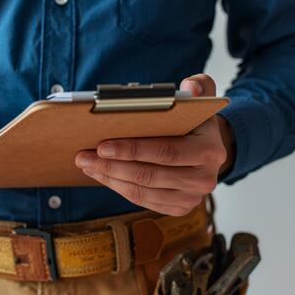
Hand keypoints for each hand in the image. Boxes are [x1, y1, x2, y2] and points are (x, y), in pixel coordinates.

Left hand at [75, 74, 233, 215]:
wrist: (207, 152)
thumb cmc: (196, 125)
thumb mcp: (201, 101)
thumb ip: (199, 87)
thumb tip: (191, 87)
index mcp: (210, 151)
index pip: (166, 153)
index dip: (132, 150)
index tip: (103, 145)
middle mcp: (203, 179)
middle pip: (149, 175)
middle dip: (111, 165)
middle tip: (85, 155)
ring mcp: (191, 197)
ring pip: (141, 191)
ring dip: (109, 177)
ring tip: (87, 164)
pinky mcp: (178, 208)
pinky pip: (141, 200)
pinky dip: (117, 187)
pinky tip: (101, 174)